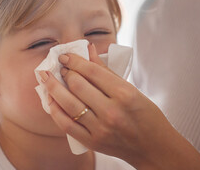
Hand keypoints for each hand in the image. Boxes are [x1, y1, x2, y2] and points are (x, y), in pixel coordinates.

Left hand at [40, 43, 199, 169]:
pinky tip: (50, 100)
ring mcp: (100, 129)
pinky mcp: (92, 142)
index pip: (92, 71)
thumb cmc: (146, 115)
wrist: (153, 147)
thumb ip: (106, 70)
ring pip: (68, 104)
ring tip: (46, 78)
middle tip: (59, 67)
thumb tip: (89, 50)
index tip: (65, 56)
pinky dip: (55, 110)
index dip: (74, 60)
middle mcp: (111, 112)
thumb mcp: (132, 89)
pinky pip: (66, 125)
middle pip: (77, 85)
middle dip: (64, 72)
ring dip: (53, 88)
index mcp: (124, 94)